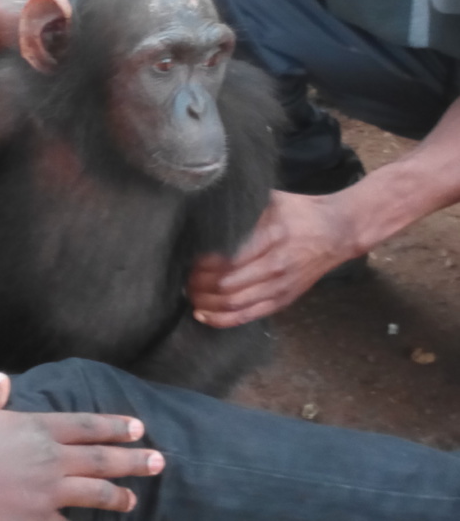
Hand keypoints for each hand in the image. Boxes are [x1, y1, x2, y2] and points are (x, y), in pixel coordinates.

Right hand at [0, 372, 163, 520]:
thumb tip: (0, 380)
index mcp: (36, 428)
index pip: (86, 425)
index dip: (114, 426)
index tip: (137, 427)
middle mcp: (49, 459)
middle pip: (101, 459)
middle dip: (133, 460)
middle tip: (159, 461)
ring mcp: (46, 493)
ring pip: (94, 494)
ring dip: (117, 496)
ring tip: (133, 500)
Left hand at [188, 190, 359, 327]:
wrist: (338, 231)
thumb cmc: (299, 212)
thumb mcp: (271, 200)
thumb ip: (242, 209)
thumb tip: (205, 210)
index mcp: (271, 236)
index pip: (227, 258)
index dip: (201, 265)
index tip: (187, 261)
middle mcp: (275, 265)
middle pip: (225, 285)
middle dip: (198, 285)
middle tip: (183, 279)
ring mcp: (280, 286)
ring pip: (233, 304)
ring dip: (205, 302)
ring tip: (190, 295)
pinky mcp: (283, 300)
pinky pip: (247, 316)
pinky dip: (222, 319)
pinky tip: (204, 314)